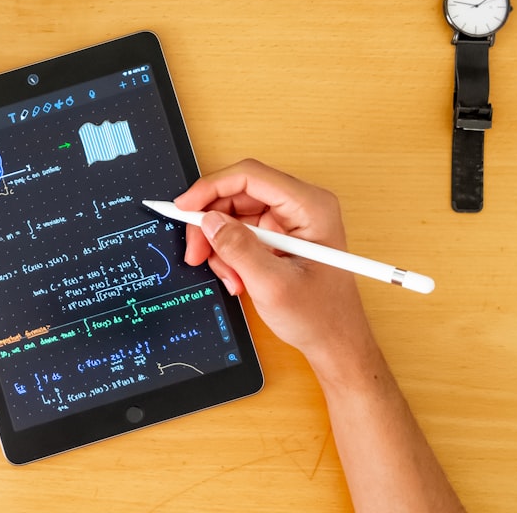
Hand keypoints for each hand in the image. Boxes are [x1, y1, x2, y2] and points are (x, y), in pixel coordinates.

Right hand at [174, 159, 371, 365]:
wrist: (333, 340)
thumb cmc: (319, 315)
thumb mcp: (273, 285)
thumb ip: (239, 250)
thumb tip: (210, 221)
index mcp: (310, 207)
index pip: (250, 177)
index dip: (211, 188)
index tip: (183, 208)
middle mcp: (298, 206)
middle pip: (236, 194)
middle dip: (211, 225)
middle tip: (195, 253)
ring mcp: (287, 221)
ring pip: (232, 215)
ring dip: (220, 247)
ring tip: (231, 278)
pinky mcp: (276, 236)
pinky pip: (238, 233)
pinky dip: (229, 256)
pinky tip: (238, 279)